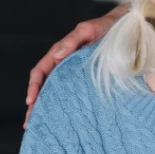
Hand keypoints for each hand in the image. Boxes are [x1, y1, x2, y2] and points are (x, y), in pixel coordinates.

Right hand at [24, 3, 128, 124]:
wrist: (125, 29)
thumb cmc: (105, 28)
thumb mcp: (87, 30)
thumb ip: (71, 40)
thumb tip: (57, 55)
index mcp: (60, 53)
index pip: (40, 71)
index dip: (34, 86)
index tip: (31, 101)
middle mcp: (64, 65)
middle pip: (44, 86)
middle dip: (35, 104)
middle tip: (29, 123)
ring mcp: (74, 74)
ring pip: (56, 93)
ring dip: (47, 108)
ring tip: (41, 126)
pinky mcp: (85, 81)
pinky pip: (72, 94)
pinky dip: (64, 106)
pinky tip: (63, 119)